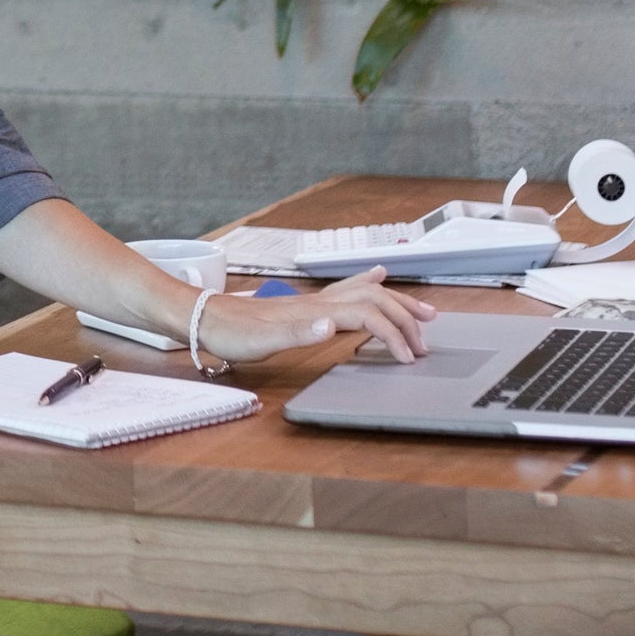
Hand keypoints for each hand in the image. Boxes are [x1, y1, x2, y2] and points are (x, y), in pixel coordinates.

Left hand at [194, 269, 431, 365]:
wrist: (207, 319)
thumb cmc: (232, 334)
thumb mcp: (262, 342)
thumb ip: (298, 333)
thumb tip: (331, 324)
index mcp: (315, 311)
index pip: (369, 317)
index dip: (394, 335)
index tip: (409, 357)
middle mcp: (319, 301)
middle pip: (375, 301)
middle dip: (405, 319)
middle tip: (426, 341)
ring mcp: (314, 300)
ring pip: (366, 293)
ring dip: (397, 301)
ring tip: (422, 311)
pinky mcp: (308, 305)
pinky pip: (349, 290)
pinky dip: (370, 284)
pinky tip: (377, 278)